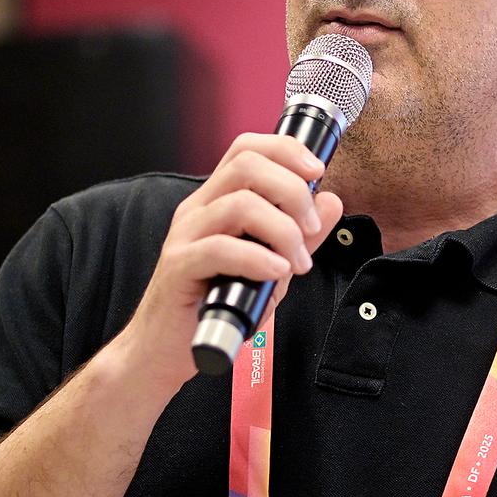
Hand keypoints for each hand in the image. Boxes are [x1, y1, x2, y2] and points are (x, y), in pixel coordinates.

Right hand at [114, 133, 344, 391]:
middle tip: (311, 228)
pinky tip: (275, 273)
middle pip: (247, 165)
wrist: (166, 347)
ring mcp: (185, 235)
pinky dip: (257, 258)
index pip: (248, 149)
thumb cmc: (215, 304)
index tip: (318, 171)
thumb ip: (301, 235)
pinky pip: (219, 249)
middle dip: (292, 191)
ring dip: (282, 231)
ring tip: (296, 264)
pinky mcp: (178, 267)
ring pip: (239, 204)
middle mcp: (199, 209)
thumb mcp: (271, 264)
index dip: (286, 150)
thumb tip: (331, 201)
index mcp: (217, 199)